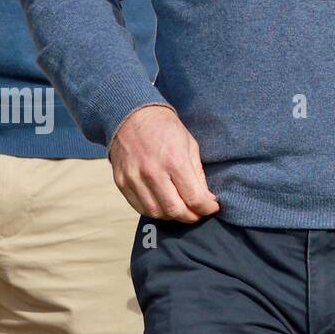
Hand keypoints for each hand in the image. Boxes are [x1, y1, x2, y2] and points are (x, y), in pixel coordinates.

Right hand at [109, 104, 219, 221]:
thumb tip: (207, 199)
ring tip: (182, 210)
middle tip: (198, 214)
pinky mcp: (122, 182)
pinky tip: (164, 206)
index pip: (194, 198)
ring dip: (172, 217)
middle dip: (191, 217)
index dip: (206, 208)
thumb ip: (198, 174)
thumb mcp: (190, 145)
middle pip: (174, 210)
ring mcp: (134, 179)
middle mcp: (153, 172)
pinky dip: (154, 211)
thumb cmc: (166, 129)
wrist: (132, 116)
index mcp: (174, 161)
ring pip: (156, 213)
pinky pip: (139, 207)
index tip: (212, 208)